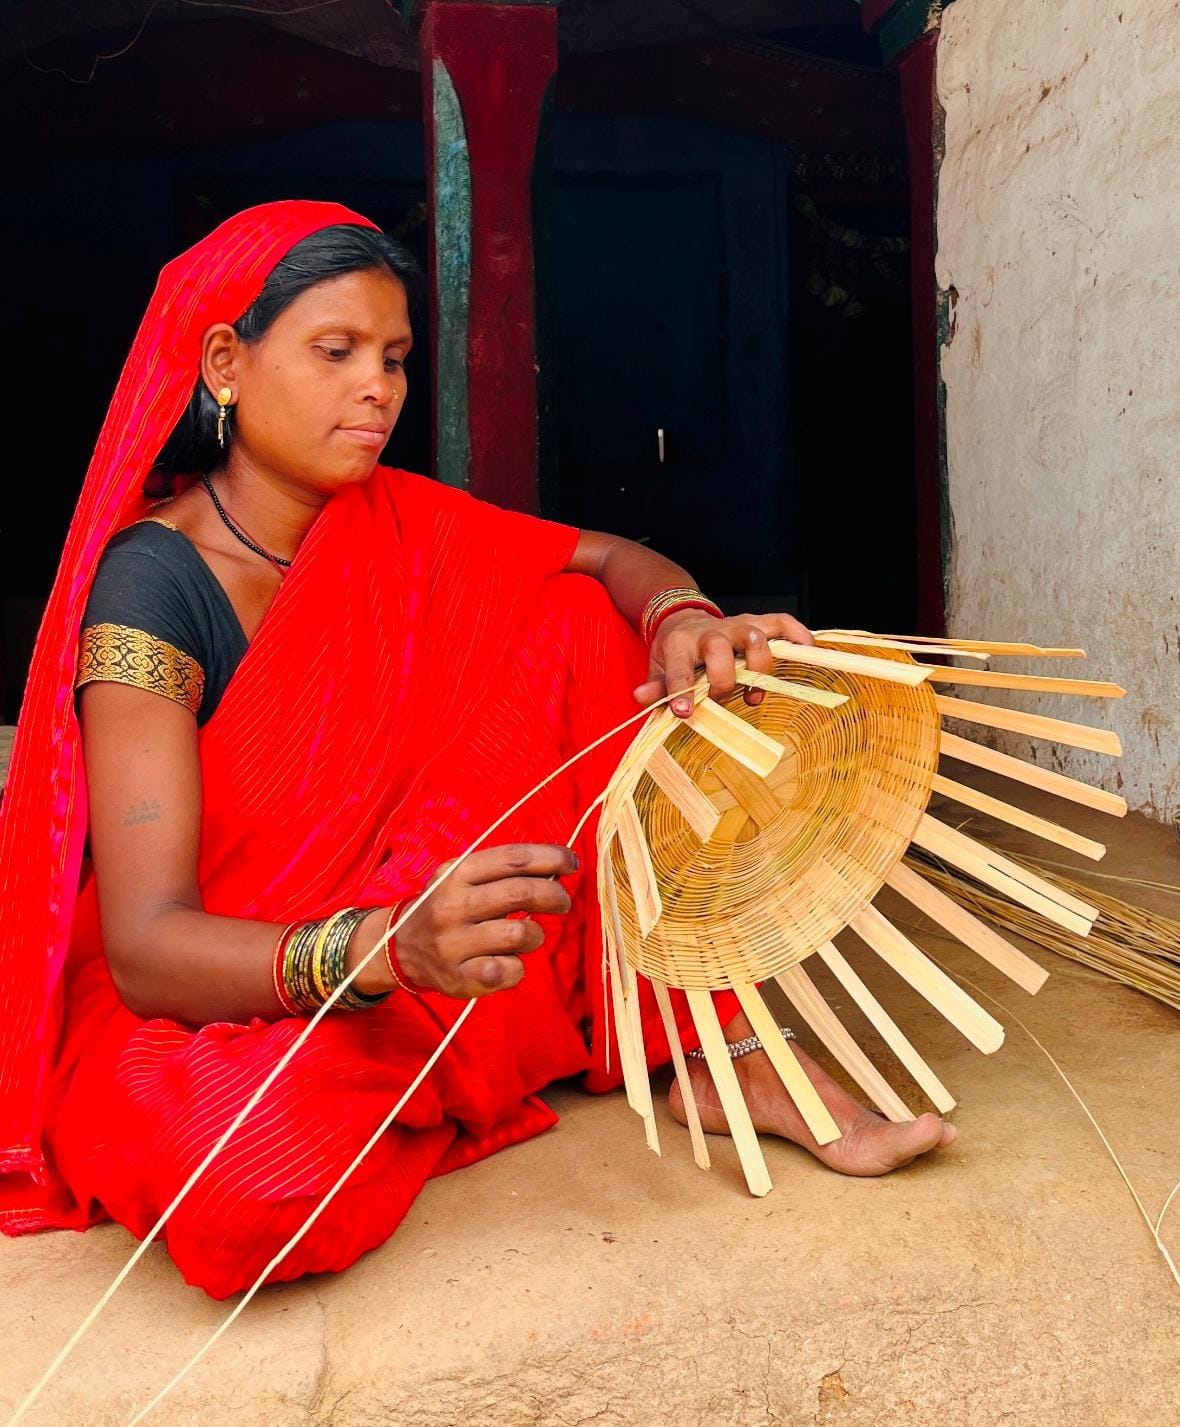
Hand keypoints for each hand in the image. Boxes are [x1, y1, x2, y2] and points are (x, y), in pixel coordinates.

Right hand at [393, 844, 577, 997]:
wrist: (399, 947)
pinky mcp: (459, 978)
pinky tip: (509, 962)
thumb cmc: (447, 906)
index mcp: (456, 873)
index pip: (513, 858)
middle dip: (554, 895)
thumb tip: (558, 865)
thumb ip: (502, 869)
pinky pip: (509, 971)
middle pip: (520, 892)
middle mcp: (452, 906)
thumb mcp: (461, 876)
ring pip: (519, 934)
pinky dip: (518, 967)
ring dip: (535, 934)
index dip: (551, 857)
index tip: (572, 862)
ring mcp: (453, 944)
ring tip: (528, 935)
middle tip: (562, 902)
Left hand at [633, 611, 815, 717]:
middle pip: (719, 649)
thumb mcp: (657, 666)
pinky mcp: (756, 623)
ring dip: (758, 666)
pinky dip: (796, 634)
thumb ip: (655, 685)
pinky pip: (781, 623)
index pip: (680, 668)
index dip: (682, 691)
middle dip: (722, 680)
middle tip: (721, 699)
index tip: (684, 713)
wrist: (684, 619)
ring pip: (754, 637)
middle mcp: (709, 632)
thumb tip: (641, 697)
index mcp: (679, 643)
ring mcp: (735, 626)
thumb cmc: (675, 650)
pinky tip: (807, 650)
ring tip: (754, 694)